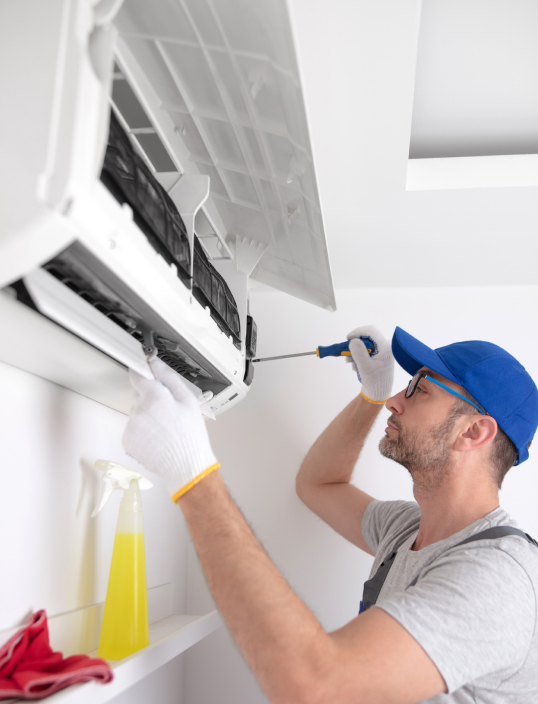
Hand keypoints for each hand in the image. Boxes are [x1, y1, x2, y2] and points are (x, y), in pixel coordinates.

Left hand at [122, 357, 218, 501]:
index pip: (138, 375)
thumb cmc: (190, 435)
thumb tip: (155, 363)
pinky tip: (157, 436)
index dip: (142, 371)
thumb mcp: (188, 400)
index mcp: (155, 398)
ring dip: (147, 415)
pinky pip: (133, 426)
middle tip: (168, 410)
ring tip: (165, 427)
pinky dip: (142, 429)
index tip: (145, 370)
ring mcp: (131, 426)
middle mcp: (139, 410)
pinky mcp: (127, 439)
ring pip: (136, 411)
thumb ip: (168, 377)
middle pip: (138, 394)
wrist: (185, 465)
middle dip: (150, 398)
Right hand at [346, 325, 393, 403]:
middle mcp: (385, 346)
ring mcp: (382, 350)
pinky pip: (366, 349)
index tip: (348, 339)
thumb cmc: (374, 381)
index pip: (371, 331)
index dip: (358, 332)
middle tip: (347, 353)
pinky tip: (357, 366)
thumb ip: (359, 353)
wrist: (378, 392)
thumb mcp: (365, 367)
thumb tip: (353, 340)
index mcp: (385, 347)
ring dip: (356, 352)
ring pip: (365, 344)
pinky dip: (359, 356)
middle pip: (367, 337)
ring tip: (352, 363)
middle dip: (355, 345)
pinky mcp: (378, 355)